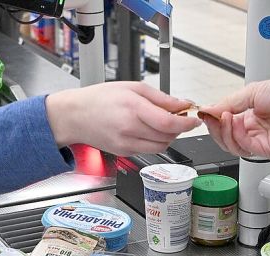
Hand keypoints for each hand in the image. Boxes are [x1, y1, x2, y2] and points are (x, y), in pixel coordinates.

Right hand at [45, 82, 200, 155]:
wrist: (74, 116)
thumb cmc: (99, 98)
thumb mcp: (132, 88)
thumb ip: (161, 98)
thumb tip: (183, 104)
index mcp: (133, 109)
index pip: (169, 122)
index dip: (186, 123)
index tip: (195, 119)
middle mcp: (130, 129)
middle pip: (168, 136)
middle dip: (179, 128)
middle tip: (179, 116)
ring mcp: (127, 144)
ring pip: (161, 146)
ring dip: (168, 136)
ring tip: (162, 122)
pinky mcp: (125, 153)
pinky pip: (149, 149)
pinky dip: (155, 141)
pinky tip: (148, 129)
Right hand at [198, 77, 269, 158]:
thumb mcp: (248, 93)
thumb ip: (227, 104)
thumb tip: (208, 110)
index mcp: (249, 119)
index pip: (225, 127)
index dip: (213, 121)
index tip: (204, 113)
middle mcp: (254, 132)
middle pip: (226, 140)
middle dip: (215, 128)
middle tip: (210, 116)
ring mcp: (260, 142)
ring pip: (232, 146)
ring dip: (224, 131)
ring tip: (225, 116)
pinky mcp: (266, 150)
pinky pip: (244, 147)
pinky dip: (237, 135)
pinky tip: (237, 121)